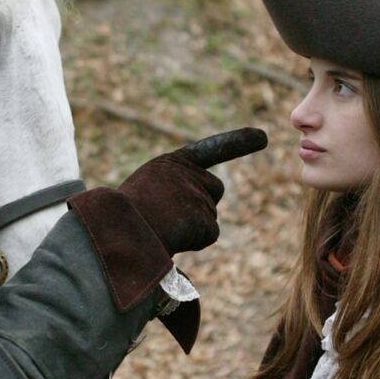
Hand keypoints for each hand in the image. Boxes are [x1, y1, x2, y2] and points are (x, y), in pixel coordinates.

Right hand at [118, 127, 267, 254]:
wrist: (115, 231)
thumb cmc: (120, 219)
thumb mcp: (143, 194)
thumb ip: (169, 194)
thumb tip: (190, 219)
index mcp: (169, 164)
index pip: (209, 150)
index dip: (237, 142)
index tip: (264, 136)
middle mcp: (187, 173)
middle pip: (214, 190)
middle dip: (202, 205)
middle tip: (171, 219)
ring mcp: (197, 194)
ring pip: (209, 216)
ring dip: (191, 228)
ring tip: (161, 229)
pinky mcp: (204, 216)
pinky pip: (209, 234)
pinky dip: (194, 241)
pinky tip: (171, 238)